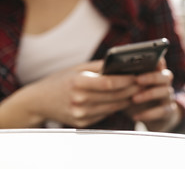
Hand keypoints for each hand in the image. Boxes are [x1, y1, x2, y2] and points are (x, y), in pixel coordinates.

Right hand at [0, 61, 139, 127]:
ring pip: (113, 106)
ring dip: (128, 98)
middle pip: (114, 96)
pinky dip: (116, 106)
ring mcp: (80, 114)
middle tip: (145, 81)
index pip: (109, 83)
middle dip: (132, 88)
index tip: (138, 74)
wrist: (38, 101)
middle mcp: (78, 100)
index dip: (126, 79)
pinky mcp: (82, 123)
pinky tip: (125, 98)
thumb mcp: (78, 68)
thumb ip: (100, 66)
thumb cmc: (61, 79)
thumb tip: (123, 62)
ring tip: (139, 89)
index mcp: (77, 83)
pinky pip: (105, 113)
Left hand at [126, 58, 181, 131]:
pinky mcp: (168, 111)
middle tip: (137, 80)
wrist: (146, 115)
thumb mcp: (129, 86)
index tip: (147, 60)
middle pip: (166, 76)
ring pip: (166, 92)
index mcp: (156, 73)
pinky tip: (136, 116)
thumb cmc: (134, 96)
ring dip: (149, 94)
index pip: (160, 62)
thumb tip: (107, 72)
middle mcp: (164, 83)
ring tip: (134, 99)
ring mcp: (168, 97)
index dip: (157, 60)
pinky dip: (150, 113)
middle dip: (152, 77)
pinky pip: (163, 111)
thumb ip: (124, 78)